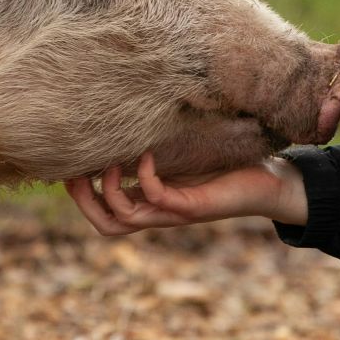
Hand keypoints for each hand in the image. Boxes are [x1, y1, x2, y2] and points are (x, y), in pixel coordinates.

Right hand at [62, 151, 307, 235]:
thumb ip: (158, 143)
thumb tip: (131, 114)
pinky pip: (157, 198)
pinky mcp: (191, 207)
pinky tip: (148, 154)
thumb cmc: (228, 164)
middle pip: (105, 225)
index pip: (103, 211)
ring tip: (110, 161)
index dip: (80, 194)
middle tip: (73, 173)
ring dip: (109, 190)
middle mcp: (158, 212)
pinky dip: (144, 177)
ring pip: (124, 219)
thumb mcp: (185, 151)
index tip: (67, 166)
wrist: (271, 182)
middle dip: (83, 200)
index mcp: (151, 201)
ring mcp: (173, 212)